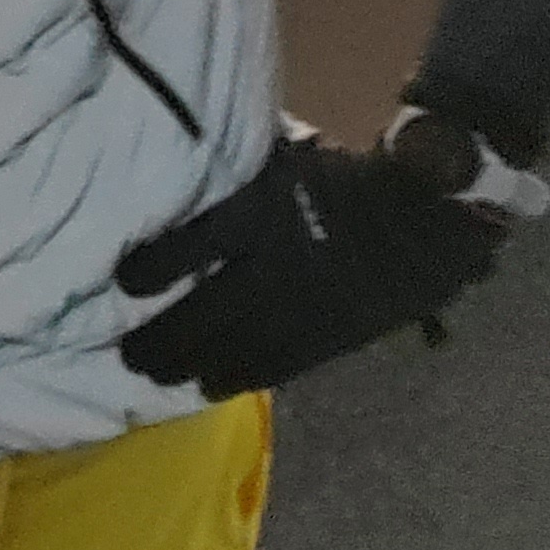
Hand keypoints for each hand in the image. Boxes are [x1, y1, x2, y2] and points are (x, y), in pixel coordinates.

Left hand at [115, 129, 503, 400]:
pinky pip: (280, 364)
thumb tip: (181, 167)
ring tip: (156, 376)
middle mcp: (278, 264)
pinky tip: (211, 387)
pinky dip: (242, 377)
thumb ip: (239, 178)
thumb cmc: (344, 178)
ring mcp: (305, 307)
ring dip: (192, 364)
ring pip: (238, 346)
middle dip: (164, 337)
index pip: (197, 242)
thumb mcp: (285, 161)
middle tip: (128, 355)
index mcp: (262, 212)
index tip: (123, 282)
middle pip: (208, 310)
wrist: (426, 217)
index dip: (157, 265)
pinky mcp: (333, 336)